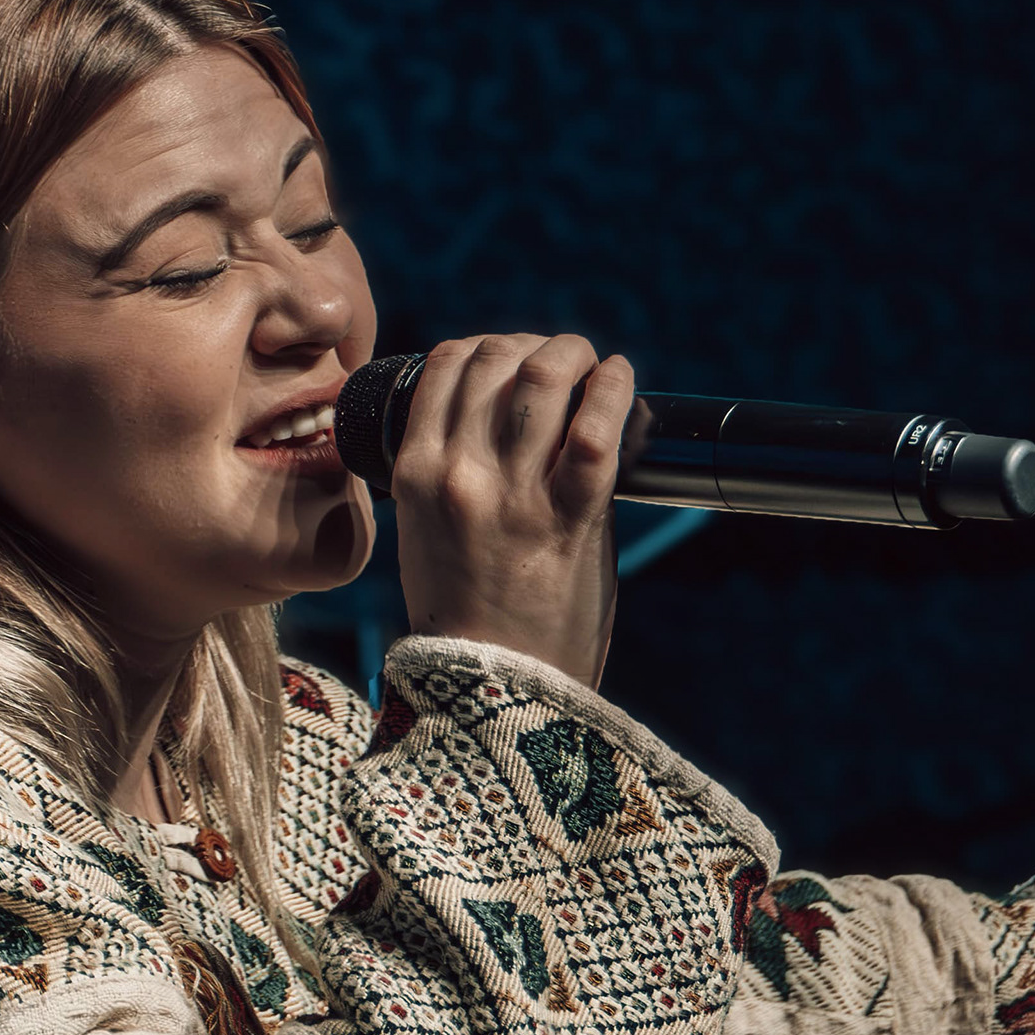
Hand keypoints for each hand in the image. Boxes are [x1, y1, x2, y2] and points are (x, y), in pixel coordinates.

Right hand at [386, 333, 628, 686]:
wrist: (493, 689)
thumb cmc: (466, 615)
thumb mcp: (426, 531)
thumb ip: (447, 475)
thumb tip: (495, 421)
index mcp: (414, 473)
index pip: (445, 364)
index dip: (486, 345)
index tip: (512, 358)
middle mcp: (457, 472)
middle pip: (495, 357)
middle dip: (532, 345)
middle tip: (559, 361)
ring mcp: (514, 493)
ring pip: (543, 375)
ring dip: (574, 354)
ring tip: (591, 365)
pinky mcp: (569, 516)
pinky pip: (596, 429)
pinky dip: (613, 387)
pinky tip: (620, 380)